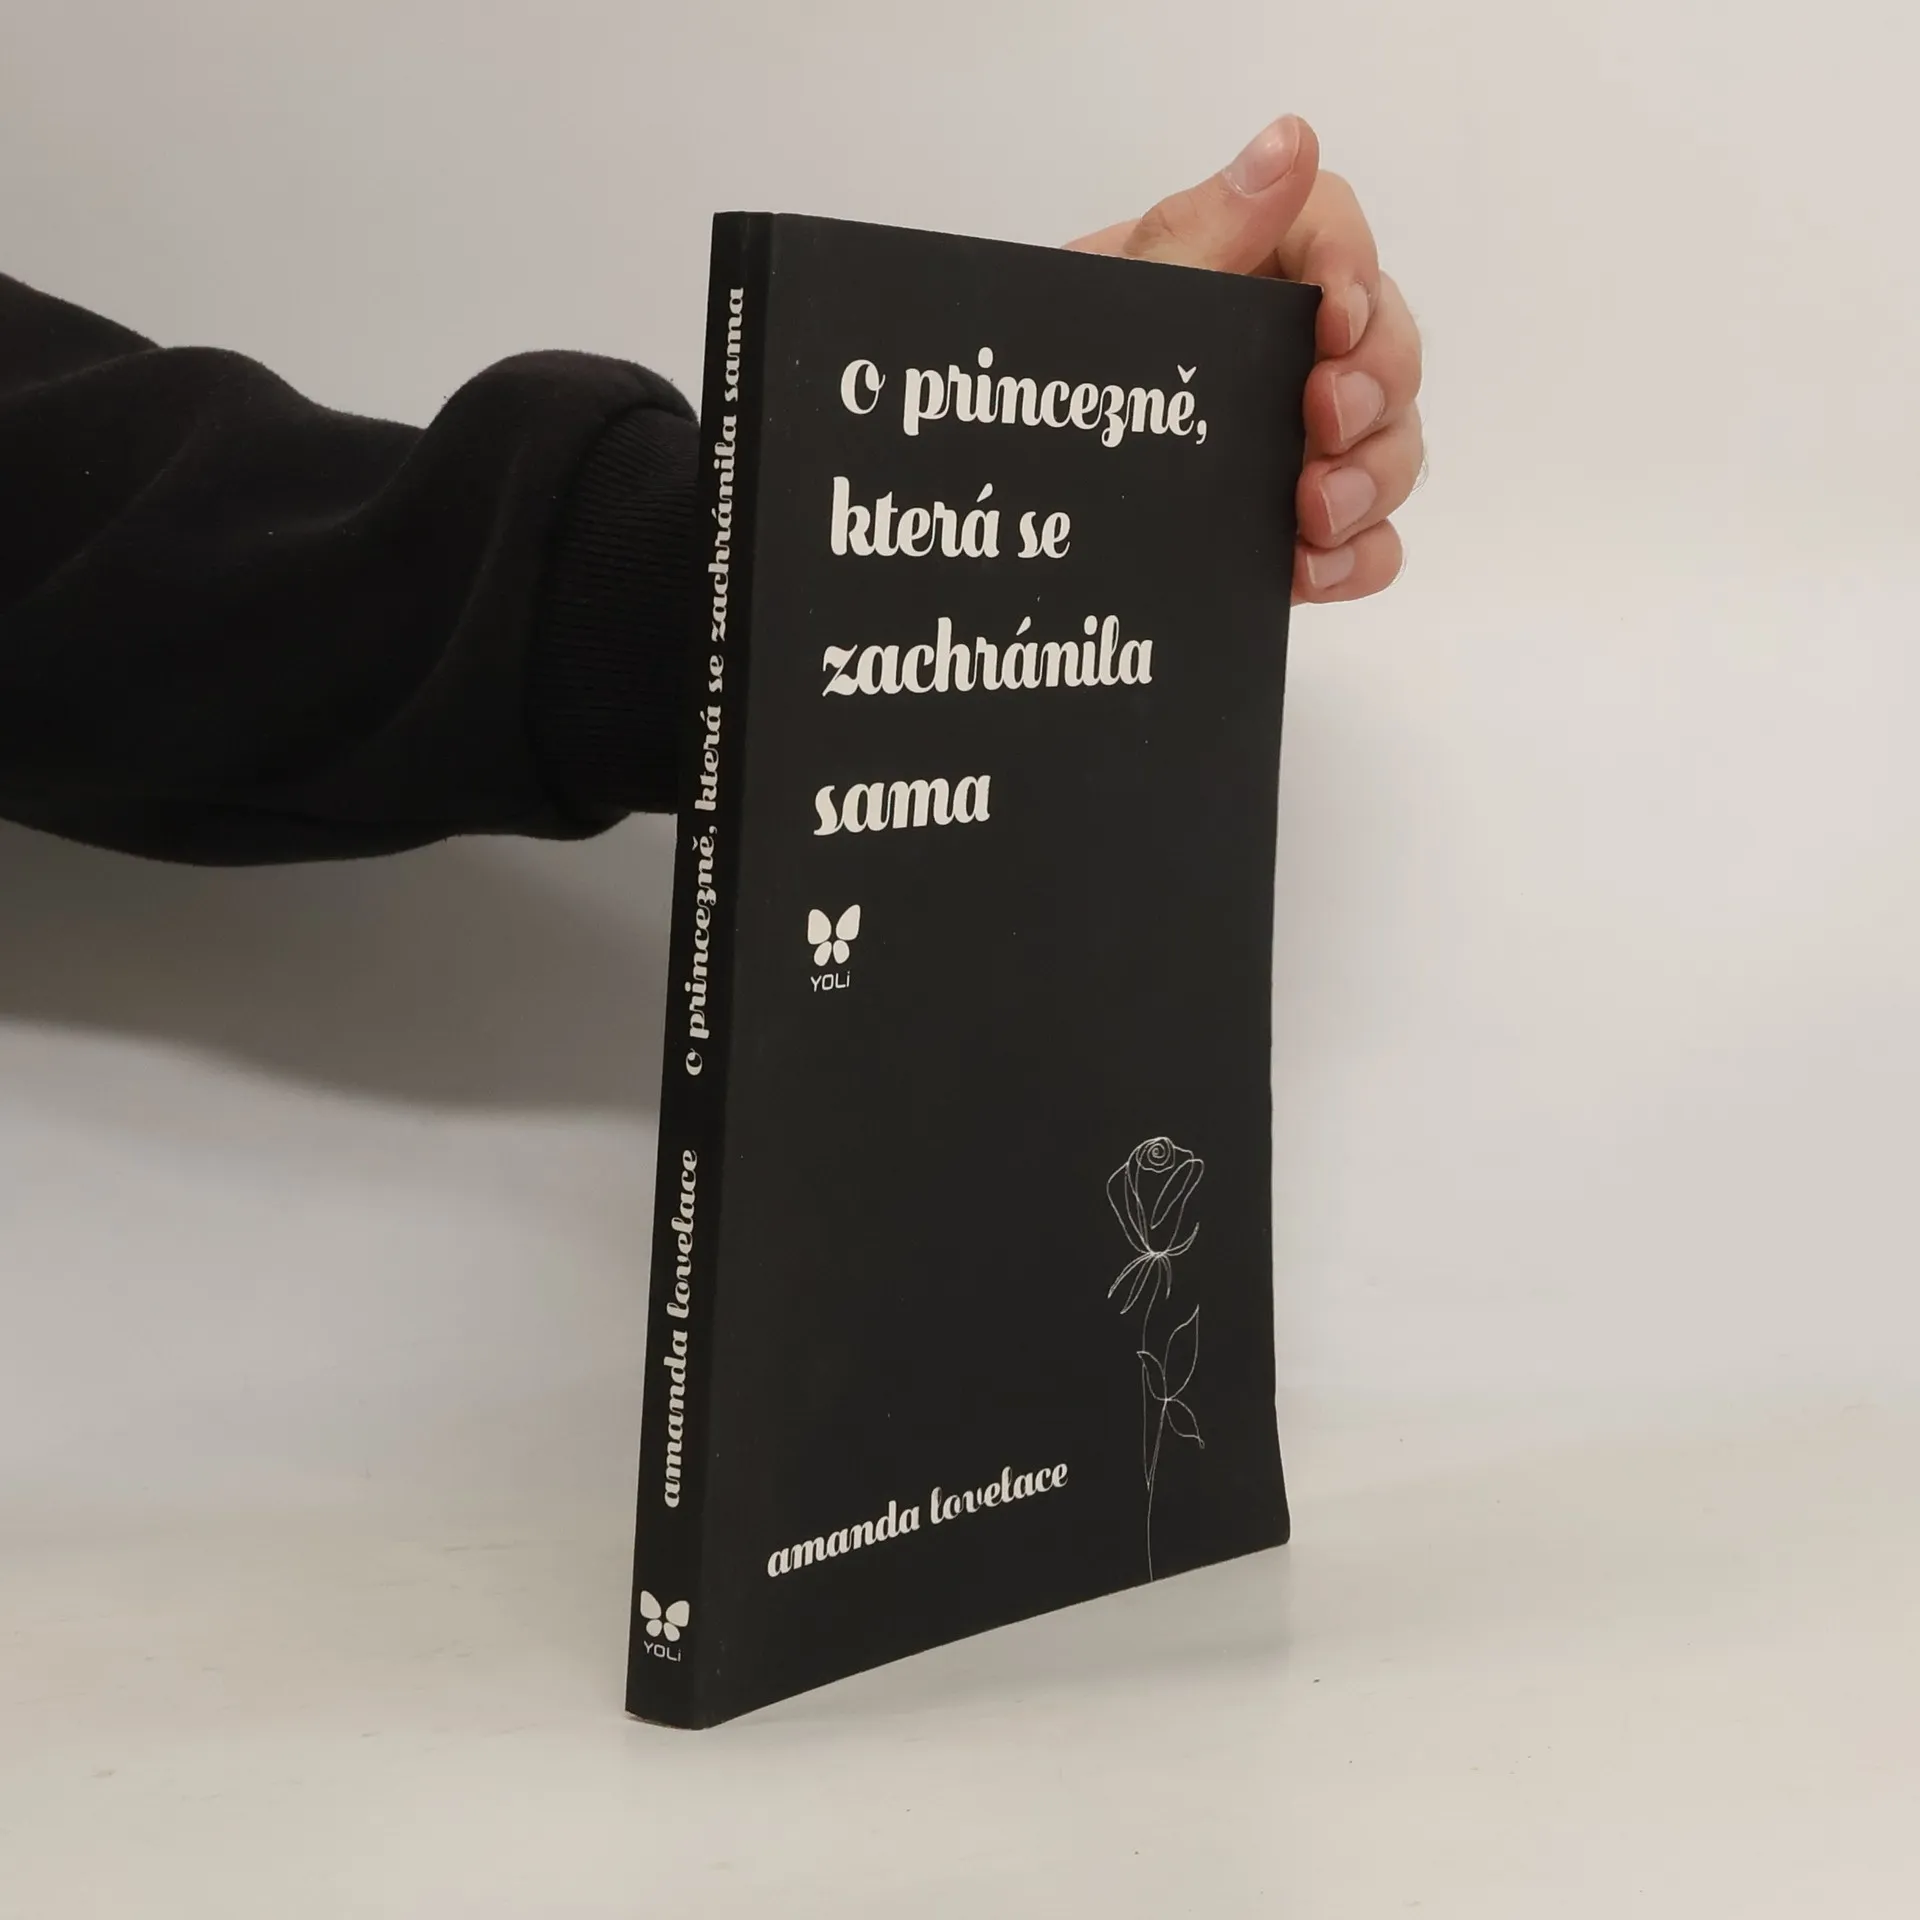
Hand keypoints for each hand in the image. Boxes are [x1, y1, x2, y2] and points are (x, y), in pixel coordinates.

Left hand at [1067, 115, 1422, 604]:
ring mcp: (1295, 449)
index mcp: (1238, 272)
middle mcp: (1281, 356)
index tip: (1336, 316)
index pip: (1332, 234)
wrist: (995, 501)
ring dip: (1371, 479)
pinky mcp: (1294, 534)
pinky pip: (1366, 546)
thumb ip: (1198, 232)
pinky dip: (1355, 560)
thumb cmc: (1043, 380)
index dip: (1354, 266)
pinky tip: (1305, 571)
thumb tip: (1290, 144)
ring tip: (1314, 511)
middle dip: (1375, 384)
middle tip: (1327, 418)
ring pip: (1390, 449)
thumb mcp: (1110, 308)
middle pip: (1388, 346)